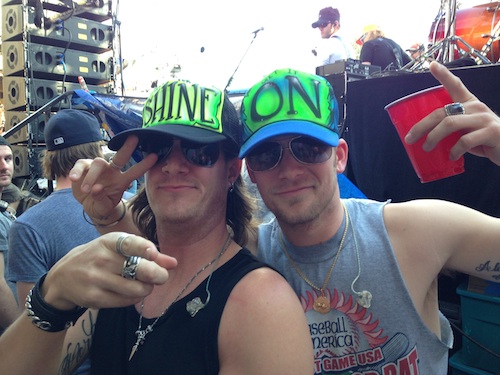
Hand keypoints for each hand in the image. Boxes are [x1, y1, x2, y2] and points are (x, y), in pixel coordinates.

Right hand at [42, 232, 176, 310]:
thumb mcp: (117, 248)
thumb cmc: (98, 258)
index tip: (153, 253)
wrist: (62, 278)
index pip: (129, 244)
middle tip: (161, 277)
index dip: (144, 248)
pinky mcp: (95, 298)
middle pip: (140, 270)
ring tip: (144, 285)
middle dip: (158, 275)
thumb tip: (174, 263)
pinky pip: (126, 301)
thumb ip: (147, 253)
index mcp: (109, 242)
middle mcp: (102, 259)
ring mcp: (97, 279)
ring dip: (147, 289)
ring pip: (137, 289)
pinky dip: (135, 298)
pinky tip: (132, 292)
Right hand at [69, 135, 157, 219]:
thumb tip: (95, 188)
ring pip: (98, 163)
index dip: (144, 165)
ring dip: (92, 176)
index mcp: (122, 181)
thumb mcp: (103, 207)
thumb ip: (101, 199)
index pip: (135, 172)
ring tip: (87, 190)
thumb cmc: (102, 205)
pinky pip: (81, 165)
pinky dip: (77, 171)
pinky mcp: (84, 166)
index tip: (155, 156)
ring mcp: (98, 167)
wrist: (90, 205)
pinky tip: (73, 179)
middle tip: (134, 139)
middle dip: (127, 148)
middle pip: (120, 157)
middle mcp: (112, 171)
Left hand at [405, 61, 499, 165]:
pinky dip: (454, 150)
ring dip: (434, 137)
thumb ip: (452, 130)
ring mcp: (484, 118)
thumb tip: (425, 138)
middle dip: (422, 126)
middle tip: (410, 139)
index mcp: (469, 104)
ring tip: (427, 148)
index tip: (431, 65)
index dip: (443, 75)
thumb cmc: (485, 141)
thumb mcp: (467, 131)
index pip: (456, 85)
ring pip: (450, 123)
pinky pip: (465, 140)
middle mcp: (476, 107)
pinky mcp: (491, 132)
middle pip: (442, 112)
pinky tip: (451, 156)